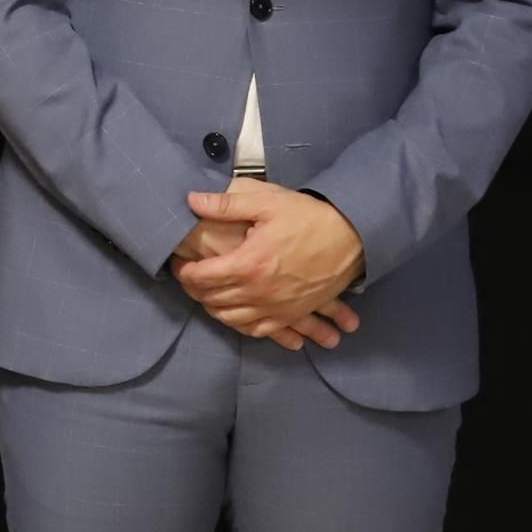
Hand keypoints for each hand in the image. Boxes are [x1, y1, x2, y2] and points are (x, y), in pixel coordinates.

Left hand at [171, 179, 365, 350]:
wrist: (353, 237)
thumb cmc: (309, 216)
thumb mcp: (267, 202)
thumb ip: (226, 204)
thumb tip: (191, 201)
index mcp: (247, 264)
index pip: (201, 277)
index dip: (184, 272)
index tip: (178, 264)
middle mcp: (258, 292)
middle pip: (212, 300)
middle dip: (193, 290)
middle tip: (187, 278)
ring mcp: (276, 307)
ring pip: (231, 319)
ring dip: (213, 309)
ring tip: (206, 295)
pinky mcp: (292, 314)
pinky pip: (259, 330)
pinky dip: (241, 326)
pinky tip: (235, 316)